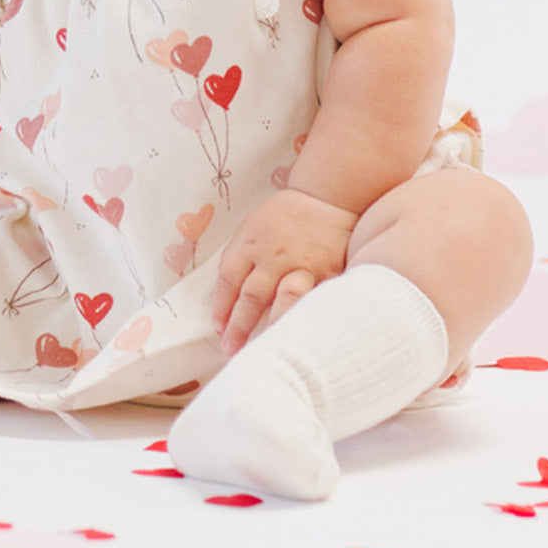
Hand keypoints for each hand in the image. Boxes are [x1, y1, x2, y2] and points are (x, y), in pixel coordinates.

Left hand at [212, 190, 358, 357]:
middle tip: (231, 350)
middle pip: (252, 296)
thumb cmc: (288, 213)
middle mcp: (273, 256)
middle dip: (239, 326)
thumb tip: (228, 289)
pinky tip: (300, 336)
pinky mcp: (328, 273)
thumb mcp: (254, 224)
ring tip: (265, 351)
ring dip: (272, 328)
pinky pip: (315, 300)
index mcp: (250, 242)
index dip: (221, 307)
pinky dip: (306, 318)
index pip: (229, 279)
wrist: (329, 197)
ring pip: (284, 301)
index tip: (218, 328)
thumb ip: (241, 254)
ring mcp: (302, 265)